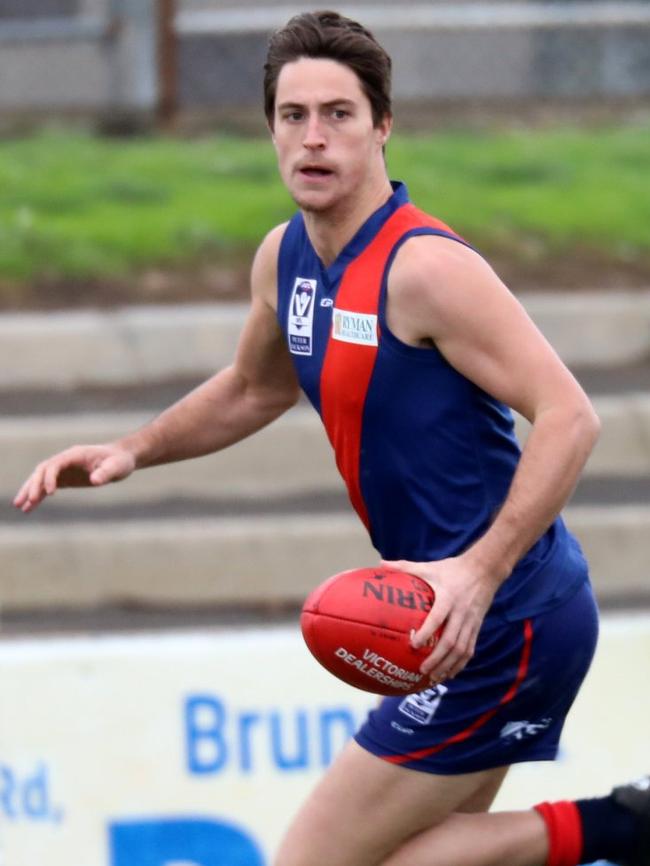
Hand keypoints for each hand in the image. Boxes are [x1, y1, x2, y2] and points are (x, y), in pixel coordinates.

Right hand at [13, 444, 135, 512]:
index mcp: (75, 454)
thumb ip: (106, 472)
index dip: (50, 478)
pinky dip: (38, 497)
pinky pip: (47, 488)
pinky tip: (29, 509)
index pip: (55, 464)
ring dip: (30, 491)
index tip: (49, 493)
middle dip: (33, 485)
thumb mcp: (117, 466)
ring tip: (20, 506)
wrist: (121, 459)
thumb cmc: (120, 461)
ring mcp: (63, 469)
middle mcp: (65, 460)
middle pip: (42, 471)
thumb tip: (94, 480)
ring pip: (40, 479)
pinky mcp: (65, 479)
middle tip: (27, 501)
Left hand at [381, 554, 497, 683]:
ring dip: (449, 665)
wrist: (484, 570)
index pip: (437, 618)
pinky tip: (451, 673)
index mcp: (448, 597)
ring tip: (435, 678)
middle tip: (423, 670)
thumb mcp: (429, 566)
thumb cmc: (452, 569)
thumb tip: (381, 564)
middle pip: (451, 640)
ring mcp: (470, 621)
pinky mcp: (477, 627)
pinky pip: (470, 648)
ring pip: (462, 649)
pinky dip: (461, 663)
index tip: (414, 644)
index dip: (427, 632)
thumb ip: (405, 566)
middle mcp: (461, 612)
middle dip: (437, 658)